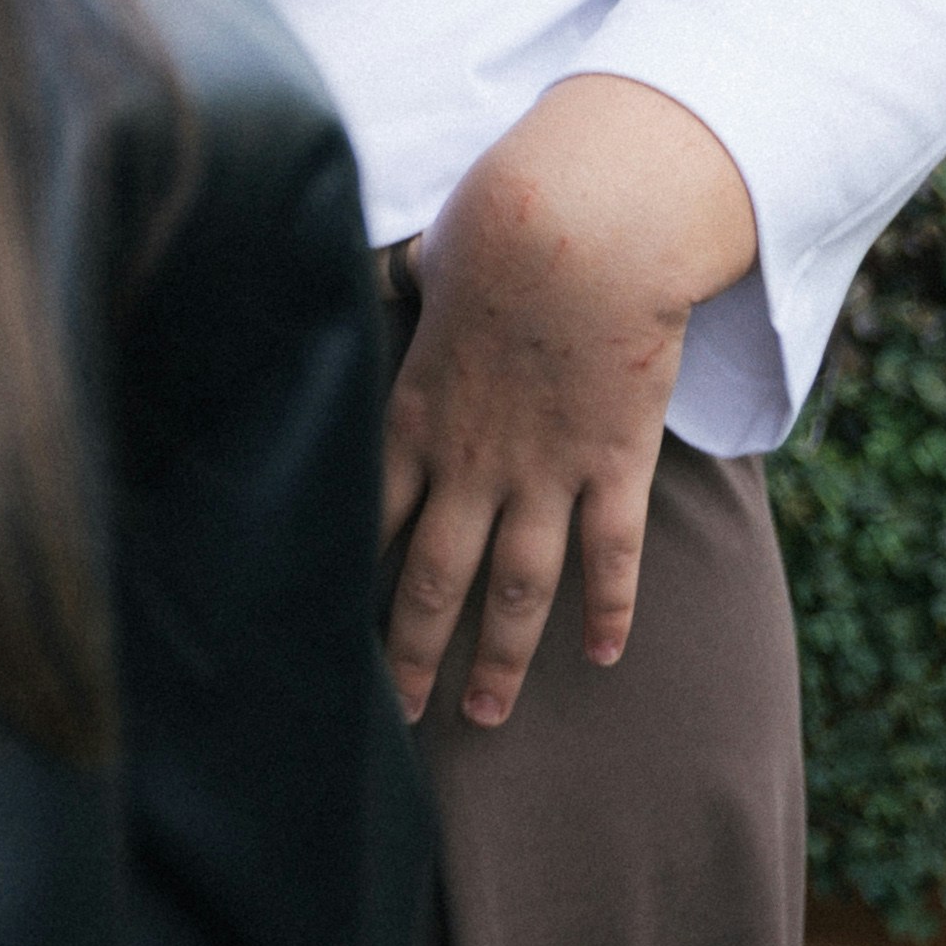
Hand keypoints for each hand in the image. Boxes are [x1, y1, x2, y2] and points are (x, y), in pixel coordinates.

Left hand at [379, 73, 757, 729]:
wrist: (583, 231)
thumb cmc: (498, 234)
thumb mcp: (424, 270)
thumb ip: (400, 290)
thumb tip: (381, 267)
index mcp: (410, 419)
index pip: (366, 524)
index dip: (350, 585)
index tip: (330, 633)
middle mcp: (469, 463)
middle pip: (430, 580)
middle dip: (410, 652)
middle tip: (396, 713)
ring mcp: (545, 472)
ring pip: (516, 590)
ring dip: (499, 658)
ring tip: (483, 713)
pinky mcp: (615, 466)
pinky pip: (611, 555)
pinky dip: (609, 610)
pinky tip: (601, 654)